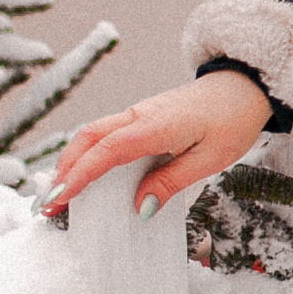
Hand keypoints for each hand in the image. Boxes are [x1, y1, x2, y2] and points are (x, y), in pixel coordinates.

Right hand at [43, 68, 271, 220]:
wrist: (244, 87)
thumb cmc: (232, 120)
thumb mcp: (211, 159)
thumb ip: (174, 181)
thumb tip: (142, 206)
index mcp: (155, 125)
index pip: (107, 151)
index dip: (80, 176)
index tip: (59, 199)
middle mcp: (139, 116)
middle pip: (88, 138)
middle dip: (64, 170)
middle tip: (48, 204)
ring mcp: (138, 114)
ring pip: (92, 134)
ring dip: (71, 161)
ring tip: (59, 194)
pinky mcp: (142, 118)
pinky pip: (106, 135)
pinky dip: (88, 154)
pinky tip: (85, 175)